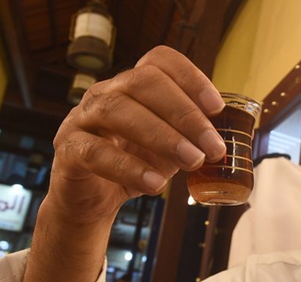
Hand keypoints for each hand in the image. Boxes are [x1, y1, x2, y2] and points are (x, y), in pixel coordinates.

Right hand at [49, 45, 227, 225]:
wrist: (92, 201)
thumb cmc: (133, 165)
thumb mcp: (169, 148)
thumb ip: (193, 138)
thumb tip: (231, 140)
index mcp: (131, 87)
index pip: (159, 62)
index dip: (190, 77)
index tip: (217, 107)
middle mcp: (105, 94)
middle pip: (142, 82)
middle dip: (184, 113)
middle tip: (212, 146)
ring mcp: (82, 119)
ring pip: (118, 110)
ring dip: (161, 136)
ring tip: (192, 161)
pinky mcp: (69, 150)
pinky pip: (95, 152)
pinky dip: (128, 167)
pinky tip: (155, 184)